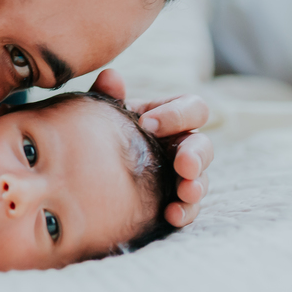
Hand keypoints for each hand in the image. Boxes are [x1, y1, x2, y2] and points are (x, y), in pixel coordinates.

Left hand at [91, 69, 213, 227]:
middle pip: (203, 146)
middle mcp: (183, 145)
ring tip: (185, 192)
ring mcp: (183, 176)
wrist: (88, 169)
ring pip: (201, 179)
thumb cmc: (105, 131)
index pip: (193, 108)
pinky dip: (183, 211)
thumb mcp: (105, 113)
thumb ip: (107, 96)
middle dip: (195, 155)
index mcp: (171, 117)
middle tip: (183, 165)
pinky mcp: (177, 201)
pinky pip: (189, 207)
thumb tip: (110, 76)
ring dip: (196, 186)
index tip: (146, 123)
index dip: (176, 114)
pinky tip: (171, 215)